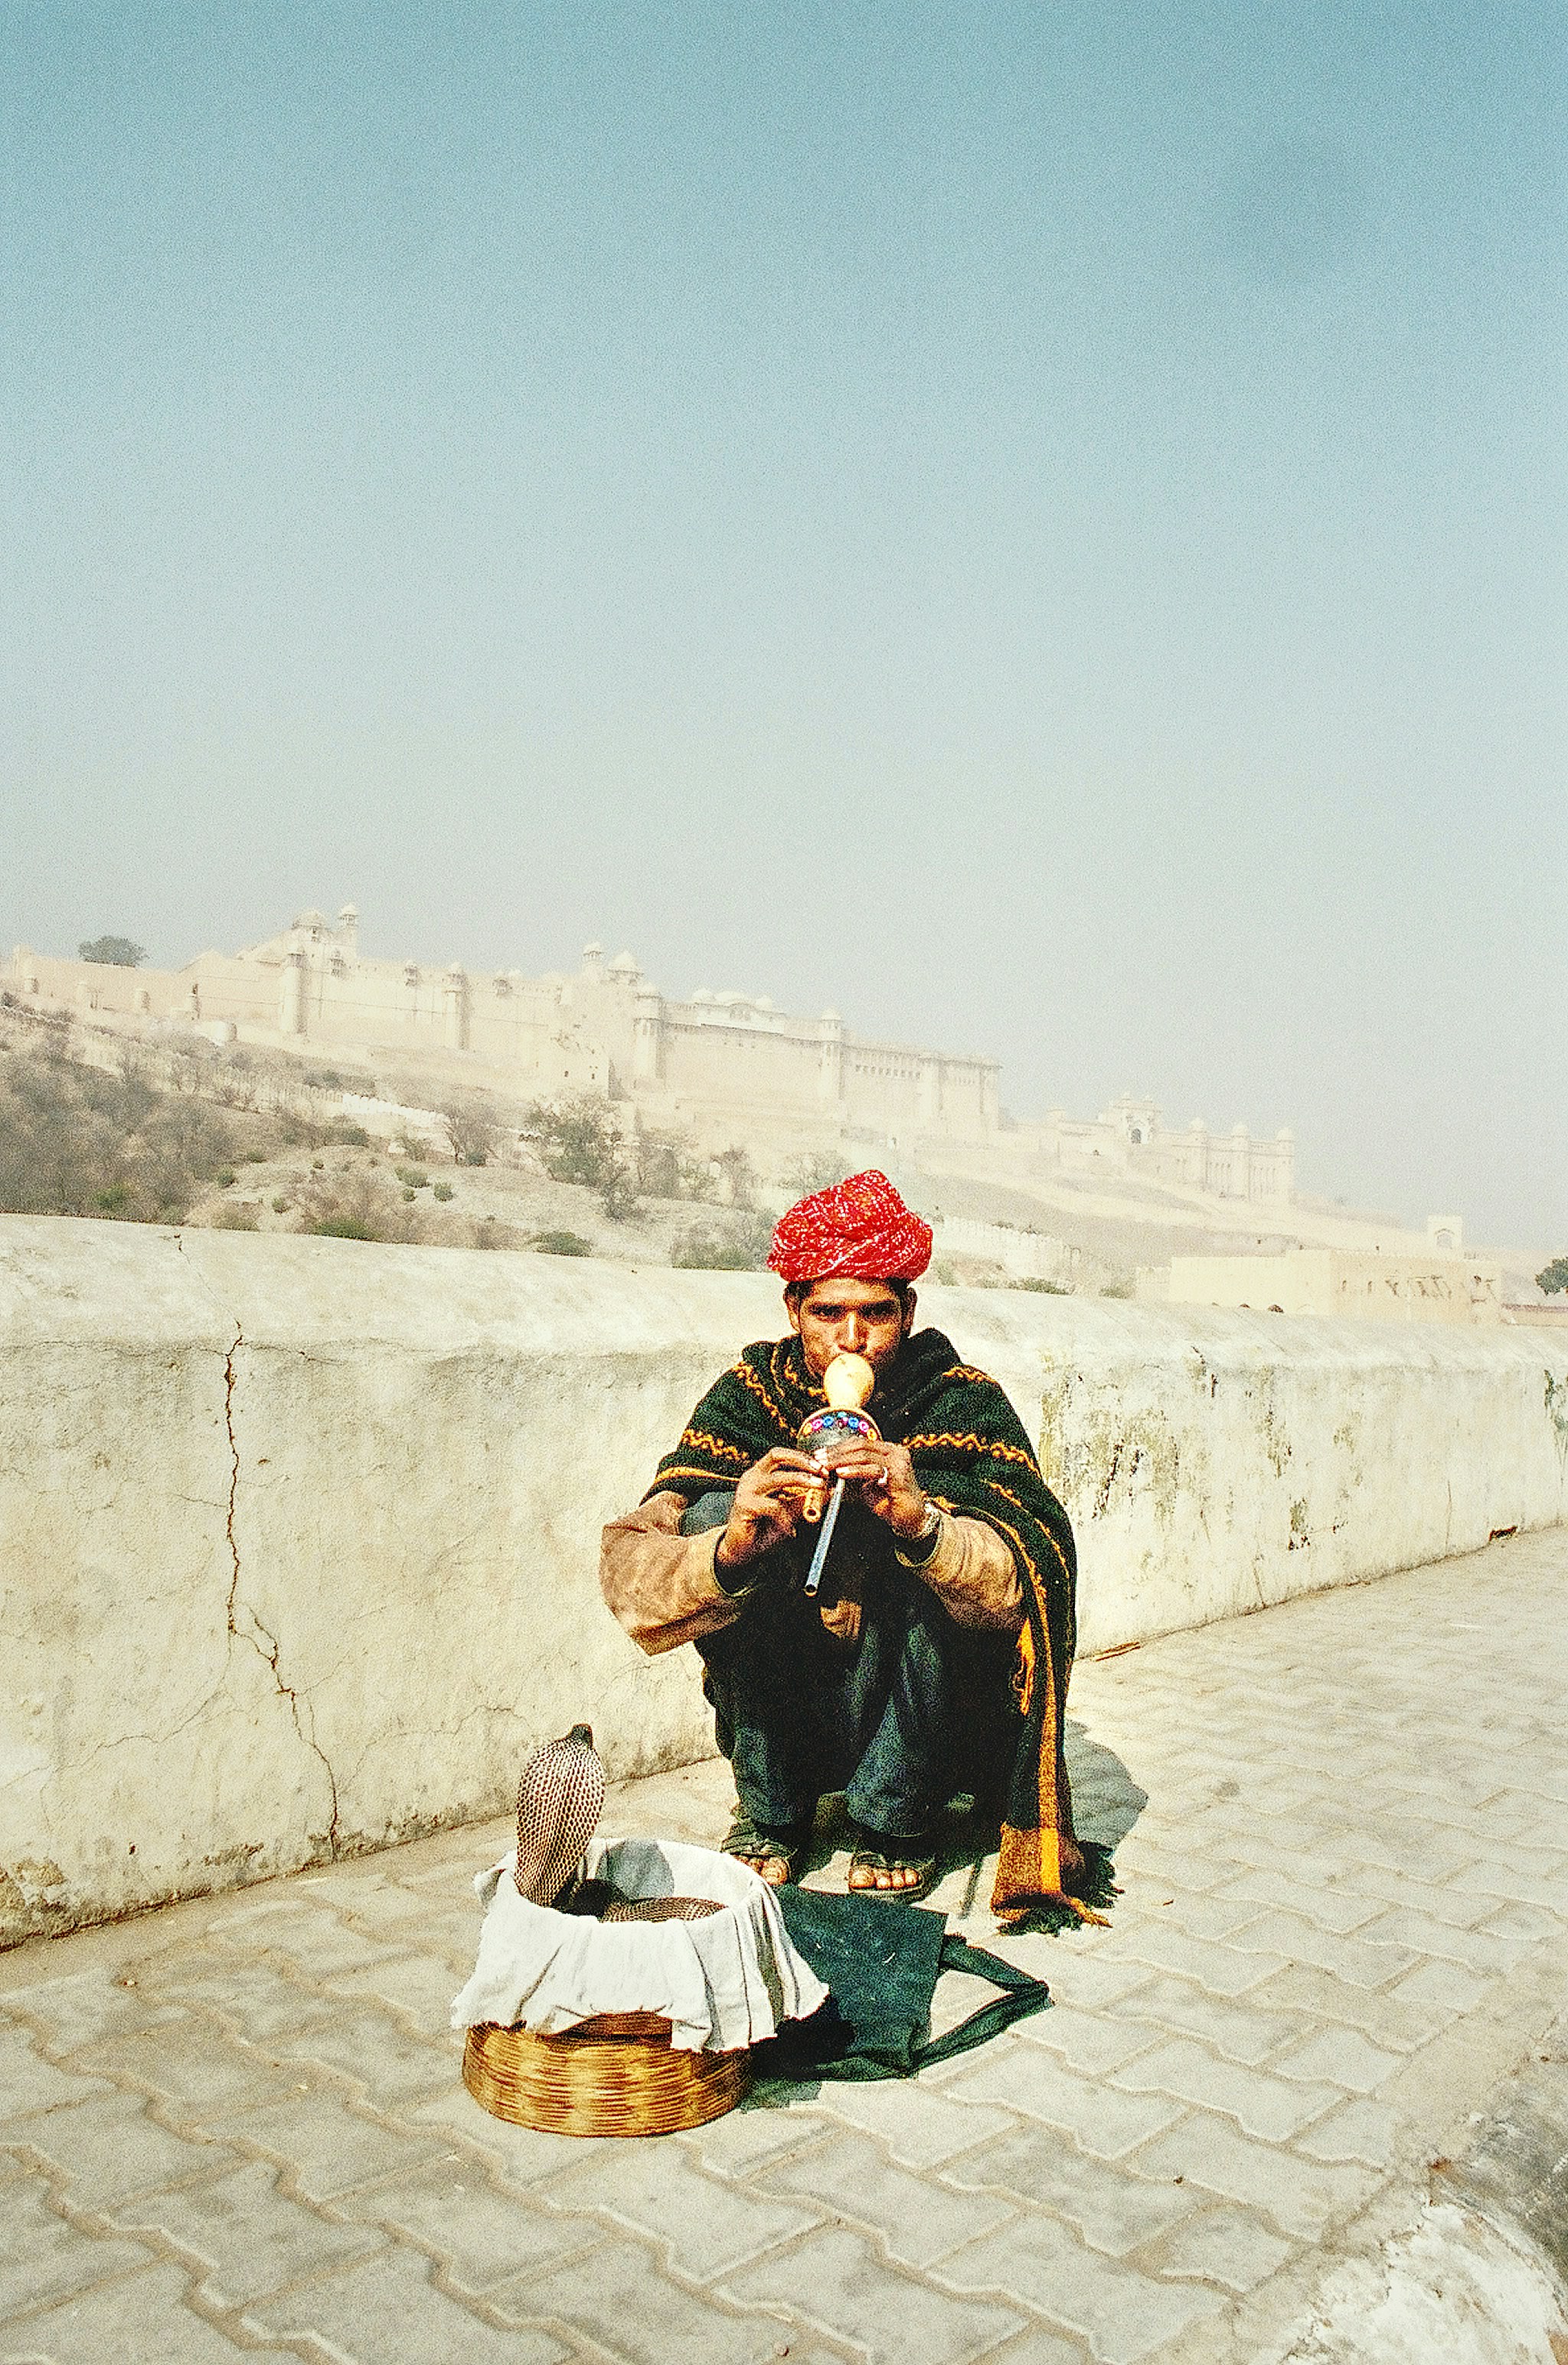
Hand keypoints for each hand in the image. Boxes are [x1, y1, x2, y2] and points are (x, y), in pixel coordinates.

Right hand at [715, 1448, 822, 1571]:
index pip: (782, 1455)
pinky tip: (791, 1530)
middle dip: (802, 1461)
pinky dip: (787, 1517)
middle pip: (776, 1455)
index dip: (803, 1458)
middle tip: (821, 1471)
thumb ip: (804, 1501)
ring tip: (818, 1487)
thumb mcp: (788, 1512)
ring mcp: (746, 1490)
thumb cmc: (763, 1529)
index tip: (823, 1467)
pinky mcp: (744, 1506)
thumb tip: (828, 1490)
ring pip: (777, 1478)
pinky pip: (773, 1506)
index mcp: (760, 1474)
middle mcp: (752, 1477)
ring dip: (801, 1480)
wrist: (741, 1550)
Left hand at [813, 1440, 929, 1541]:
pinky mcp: (899, 1475)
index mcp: (889, 1451)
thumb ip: (851, 1475)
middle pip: (861, 1445)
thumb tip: (828, 1470)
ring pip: (865, 1454)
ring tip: (826, 1466)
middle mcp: (896, 1452)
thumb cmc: (889, 1503)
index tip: (821, 1454)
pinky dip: (854, 1470)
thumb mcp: (866, 1486)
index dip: (838, 1447)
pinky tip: (841, 1473)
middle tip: (819, 1458)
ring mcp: (899, 1462)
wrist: (910, 1521)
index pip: (860, 1443)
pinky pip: (873, 1469)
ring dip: (841, 1459)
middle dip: (836, 1452)